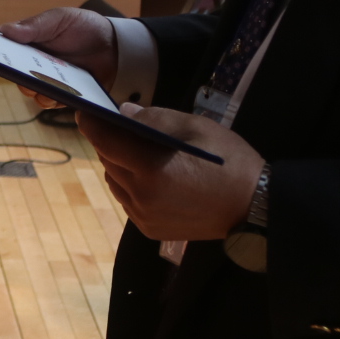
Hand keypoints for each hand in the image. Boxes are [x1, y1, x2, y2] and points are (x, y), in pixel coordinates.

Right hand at [0, 8, 119, 107]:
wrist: (114, 45)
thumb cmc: (83, 27)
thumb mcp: (58, 20)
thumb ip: (34, 26)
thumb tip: (5, 30)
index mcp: (26, 41)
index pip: (2, 46)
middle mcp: (32, 62)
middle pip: (12, 72)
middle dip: (13, 72)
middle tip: (19, 69)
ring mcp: (46, 79)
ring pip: (29, 90)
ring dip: (34, 87)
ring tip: (46, 81)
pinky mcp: (61, 93)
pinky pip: (49, 101)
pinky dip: (52, 97)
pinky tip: (63, 91)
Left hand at [76, 103, 263, 240]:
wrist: (254, 207)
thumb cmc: (228, 161)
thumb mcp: (195, 127)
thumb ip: (155, 118)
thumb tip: (123, 112)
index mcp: (152, 168)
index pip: (104, 141)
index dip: (91, 122)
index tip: (85, 110)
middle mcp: (141, 196)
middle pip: (107, 160)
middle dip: (109, 140)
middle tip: (120, 126)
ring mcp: (144, 216)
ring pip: (114, 181)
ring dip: (119, 164)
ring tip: (139, 151)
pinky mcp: (149, 229)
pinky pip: (127, 200)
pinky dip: (130, 184)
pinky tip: (150, 175)